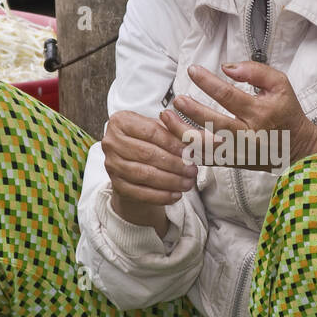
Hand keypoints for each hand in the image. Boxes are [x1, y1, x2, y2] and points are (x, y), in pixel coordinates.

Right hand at [102, 110, 196, 226]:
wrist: (131, 167)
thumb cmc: (150, 144)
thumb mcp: (161, 132)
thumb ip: (178, 132)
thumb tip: (205, 137)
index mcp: (120, 121)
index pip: (151, 132)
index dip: (173, 143)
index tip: (191, 151)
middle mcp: (110, 142)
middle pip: (147, 154)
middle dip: (174, 164)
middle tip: (193, 170)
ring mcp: (111, 164)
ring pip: (144, 174)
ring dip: (170, 181)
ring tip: (188, 183)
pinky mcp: (115, 185)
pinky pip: (140, 193)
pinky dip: (160, 195)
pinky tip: (176, 195)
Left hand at [158, 61, 316, 168]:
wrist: (296, 146)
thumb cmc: (286, 112)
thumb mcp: (280, 85)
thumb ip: (255, 71)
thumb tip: (227, 67)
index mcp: (259, 112)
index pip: (229, 96)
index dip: (208, 82)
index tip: (192, 70)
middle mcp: (247, 134)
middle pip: (214, 123)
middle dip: (192, 111)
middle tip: (177, 99)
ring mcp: (238, 151)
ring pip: (205, 146)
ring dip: (182, 132)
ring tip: (167, 118)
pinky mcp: (232, 162)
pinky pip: (206, 159)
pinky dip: (188, 150)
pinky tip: (174, 137)